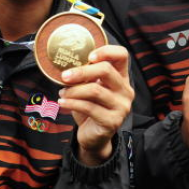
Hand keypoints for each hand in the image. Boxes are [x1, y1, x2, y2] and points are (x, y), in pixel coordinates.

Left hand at [59, 45, 133, 165]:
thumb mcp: (91, 88)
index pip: (122, 55)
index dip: (106, 51)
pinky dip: (72, 103)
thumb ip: (87, 76)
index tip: (88, 57)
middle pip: (106, 70)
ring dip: (74, 90)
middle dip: (82, 71)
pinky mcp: (112, 121)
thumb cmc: (91, 108)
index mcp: (122, 77)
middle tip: (64, 76)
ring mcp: (121, 107)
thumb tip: (67, 65)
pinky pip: (89, 107)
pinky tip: (62, 102)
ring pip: (95, 90)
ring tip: (62, 93)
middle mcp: (125, 90)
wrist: (94, 137)